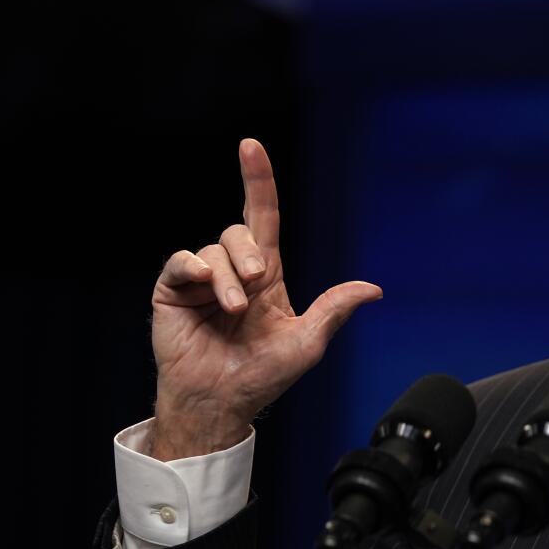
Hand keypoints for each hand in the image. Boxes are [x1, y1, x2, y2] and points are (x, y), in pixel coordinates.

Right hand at [147, 138, 381, 460]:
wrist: (221, 402)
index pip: (263, 218)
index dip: (258, 182)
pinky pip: (181, 262)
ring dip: (228, 278)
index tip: (251, 146)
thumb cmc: (263, 376)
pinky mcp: (173, 292)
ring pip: (213, 249)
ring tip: (234, 310)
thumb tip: (374, 290)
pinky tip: (205, 288)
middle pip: (239, 232)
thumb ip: (334, 309)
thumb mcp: (307, 342)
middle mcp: (234, 271)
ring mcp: (202, 281)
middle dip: (249, 252)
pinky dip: (194, 269)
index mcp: (267, 276)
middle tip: (257, 285)